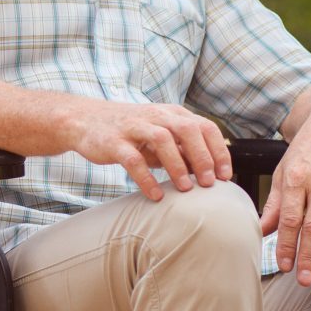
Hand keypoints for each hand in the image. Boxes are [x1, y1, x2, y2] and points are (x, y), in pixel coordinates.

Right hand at [67, 101, 233, 201]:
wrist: (85, 121)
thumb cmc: (130, 132)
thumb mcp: (160, 136)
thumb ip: (182, 150)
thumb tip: (210, 172)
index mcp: (172, 114)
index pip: (205, 127)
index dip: (218, 151)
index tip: (225, 176)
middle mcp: (156, 116)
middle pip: (188, 130)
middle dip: (202, 157)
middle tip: (209, 183)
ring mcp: (134, 127)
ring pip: (162, 140)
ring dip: (177, 165)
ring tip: (186, 189)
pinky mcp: (114, 142)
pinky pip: (133, 160)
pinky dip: (146, 178)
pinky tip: (155, 196)